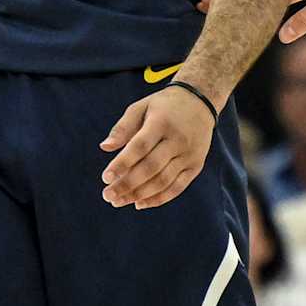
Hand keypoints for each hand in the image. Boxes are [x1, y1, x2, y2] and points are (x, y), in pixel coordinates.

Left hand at [99, 85, 215, 208]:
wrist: (200, 102)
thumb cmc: (164, 106)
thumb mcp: (141, 107)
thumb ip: (123, 127)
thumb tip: (105, 147)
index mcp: (162, 122)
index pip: (140, 147)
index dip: (122, 164)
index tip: (105, 177)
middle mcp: (178, 140)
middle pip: (151, 168)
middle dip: (127, 185)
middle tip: (108, 195)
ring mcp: (189, 154)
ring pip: (163, 181)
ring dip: (140, 195)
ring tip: (119, 202)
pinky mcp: (196, 165)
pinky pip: (177, 187)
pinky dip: (159, 198)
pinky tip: (140, 203)